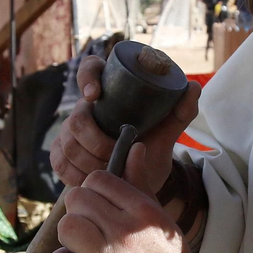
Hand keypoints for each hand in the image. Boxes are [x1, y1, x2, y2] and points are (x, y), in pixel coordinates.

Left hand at [44, 169, 206, 252]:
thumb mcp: (160, 219)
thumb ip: (140, 184)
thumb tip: (133, 147)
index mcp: (143, 212)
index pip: (99, 179)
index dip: (94, 190)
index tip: (99, 205)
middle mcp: (126, 234)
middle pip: (77, 199)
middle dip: (80, 211)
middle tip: (91, 227)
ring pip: (67, 227)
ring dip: (71, 237)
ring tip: (85, 249)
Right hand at [49, 55, 201, 196]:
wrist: (138, 183)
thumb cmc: (150, 151)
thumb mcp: (168, 134)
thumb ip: (181, 112)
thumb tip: (193, 87)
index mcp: (109, 94)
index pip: (89, 69)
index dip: (87, 77)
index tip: (95, 95)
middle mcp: (85, 110)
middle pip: (76, 118)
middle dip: (95, 141)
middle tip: (115, 154)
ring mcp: (68, 133)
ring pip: (67, 142)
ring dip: (88, 160)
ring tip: (109, 169)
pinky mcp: (60, 154)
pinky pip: (59, 162)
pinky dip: (76, 174)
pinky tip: (91, 178)